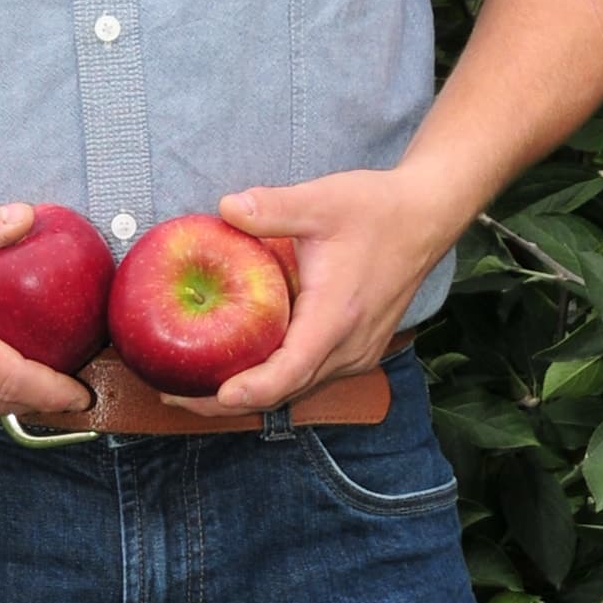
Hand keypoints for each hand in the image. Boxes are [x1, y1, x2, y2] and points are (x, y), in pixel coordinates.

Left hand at [178, 165, 469, 414]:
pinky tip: (241, 367)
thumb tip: (224, 207)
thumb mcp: (322, 200)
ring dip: (251, 394)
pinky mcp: (356, 350)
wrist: (426, 217)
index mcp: (338, 315)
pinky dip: (274, 380)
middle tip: (175, 397)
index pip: (292, 369)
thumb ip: (272, 207)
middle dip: (231, 401)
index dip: (253, 388)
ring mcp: (356, 353)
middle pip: (286, 391)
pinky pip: (310, 376)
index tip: (215, 394)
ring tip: (196, 390)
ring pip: (298, 388)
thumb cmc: (378, 209)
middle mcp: (350, 346)